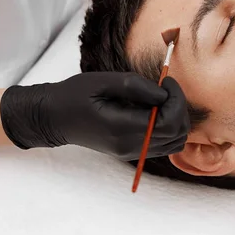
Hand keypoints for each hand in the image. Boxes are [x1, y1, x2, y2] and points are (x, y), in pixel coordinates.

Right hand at [0, 72, 189, 160]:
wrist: (54, 119)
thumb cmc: (74, 95)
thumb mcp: (101, 82)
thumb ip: (134, 86)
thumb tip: (163, 95)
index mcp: (121, 128)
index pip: (168, 123)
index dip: (176, 100)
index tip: (166, 82)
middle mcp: (129, 146)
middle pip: (176, 134)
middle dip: (180, 108)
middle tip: (166, 88)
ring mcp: (131, 152)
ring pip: (175, 143)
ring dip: (177, 119)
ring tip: (161, 99)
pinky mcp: (132, 152)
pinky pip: (164, 145)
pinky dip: (169, 127)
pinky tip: (155, 110)